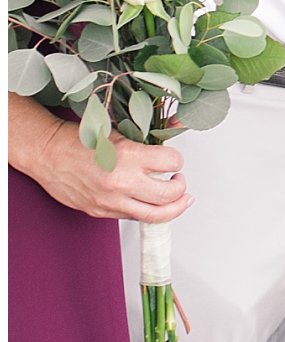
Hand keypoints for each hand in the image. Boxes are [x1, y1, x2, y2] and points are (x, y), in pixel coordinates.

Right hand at [8, 96, 190, 222]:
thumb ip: (150, 133)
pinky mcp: (100, 212)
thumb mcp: (118, 129)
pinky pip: (133, 217)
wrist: (46, 153)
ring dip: (173, 208)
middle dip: (181, 187)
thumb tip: (175, 124)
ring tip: (179, 200)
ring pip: (155, 215)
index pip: (172, 162)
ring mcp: (110, 200)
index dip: (177, 160)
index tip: (173, 159)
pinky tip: (152, 203)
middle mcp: (120, 182)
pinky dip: (147, 211)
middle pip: (169, 194)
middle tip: (179, 180)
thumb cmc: (78, 139)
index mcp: (128, 156)